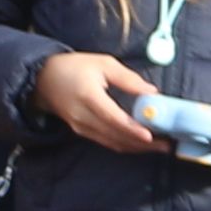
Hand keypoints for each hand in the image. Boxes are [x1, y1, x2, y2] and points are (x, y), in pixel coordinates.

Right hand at [30, 51, 166, 154]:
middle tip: (167, 144)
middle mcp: (83, 117)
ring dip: (136, 147)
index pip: (113, 119)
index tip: (151, 136)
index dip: (132, 130)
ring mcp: (81, 128)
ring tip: (160, 146)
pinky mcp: (82, 132)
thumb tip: (151, 92)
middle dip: (142, 143)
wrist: (43, 79)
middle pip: (116, 136)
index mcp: (89, 98)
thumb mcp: (103, 63)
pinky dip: (125, 144)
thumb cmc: (74, 67)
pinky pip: (106, 142)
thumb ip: (127, 79)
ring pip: (112, 143)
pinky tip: (141, 144)